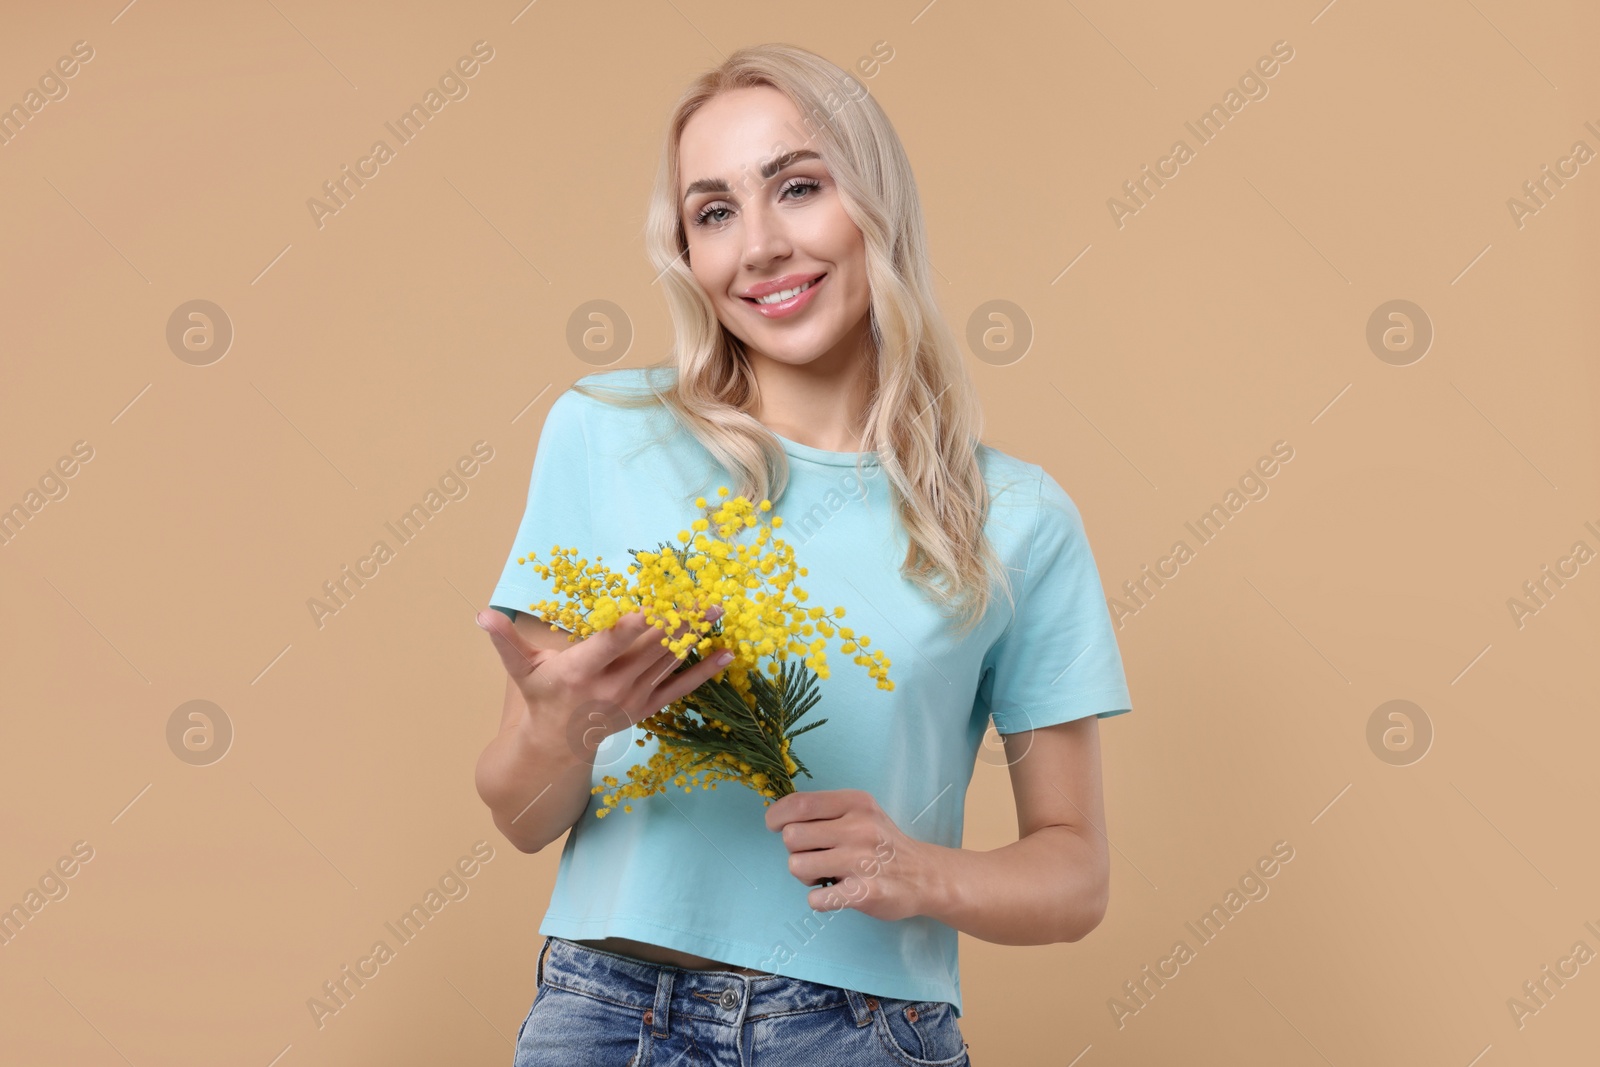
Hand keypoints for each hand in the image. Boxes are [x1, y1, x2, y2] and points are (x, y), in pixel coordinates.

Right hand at [478, 603, 732, 754]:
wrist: (556, 746)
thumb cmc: (539, 697)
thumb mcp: (520, 670)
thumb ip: (504, 641)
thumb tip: (481, 614)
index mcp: (579, 672)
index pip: (607, 645)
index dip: (628, 627)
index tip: (650, 607)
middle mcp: (609, 686)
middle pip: (647, 649)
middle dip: (677, 622)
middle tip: (704, 595)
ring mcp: (632, 699)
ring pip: (667, 663)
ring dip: (694, 636)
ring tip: (717, 610)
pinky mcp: (646, 708)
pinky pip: (680, 689)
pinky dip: (704, 672)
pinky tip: (726, 654)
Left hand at [764, 788, 929, 920]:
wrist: (925, 876)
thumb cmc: (882, 843)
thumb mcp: (861, 812)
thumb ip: (826, 811)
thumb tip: (780, 816)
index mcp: (854, 802)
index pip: (799, 804)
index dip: (776, 816)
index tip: (775, 825)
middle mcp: (858, 827)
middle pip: (791, 836)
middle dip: (796, 849)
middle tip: (815, 856)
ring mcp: (861, 860)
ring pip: (797, 866)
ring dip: (806, 876)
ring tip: (827, 875)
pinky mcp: (864, 893)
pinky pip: (815, 899)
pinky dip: (820, 900)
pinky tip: (836, 893)